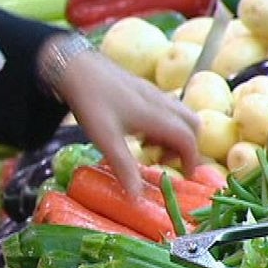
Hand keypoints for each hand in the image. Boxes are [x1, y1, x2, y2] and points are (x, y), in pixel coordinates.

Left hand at [42, 35, 201, 196]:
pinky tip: (135, 129)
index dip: (191, 159)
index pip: (188, 139)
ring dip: (172, 133)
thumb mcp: (107, 140)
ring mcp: (152, 92)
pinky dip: (160, 122)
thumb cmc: (92, 103)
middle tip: (164, 161)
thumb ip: (124, 168)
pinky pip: (164, 106)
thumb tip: (137, 199)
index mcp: (157, 116)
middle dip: (186, 145)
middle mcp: (161, 101)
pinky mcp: (141, 86)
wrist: (76, 67)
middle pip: (191, 124)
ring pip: (178, 113)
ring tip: (147, 147)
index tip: (184, 176)